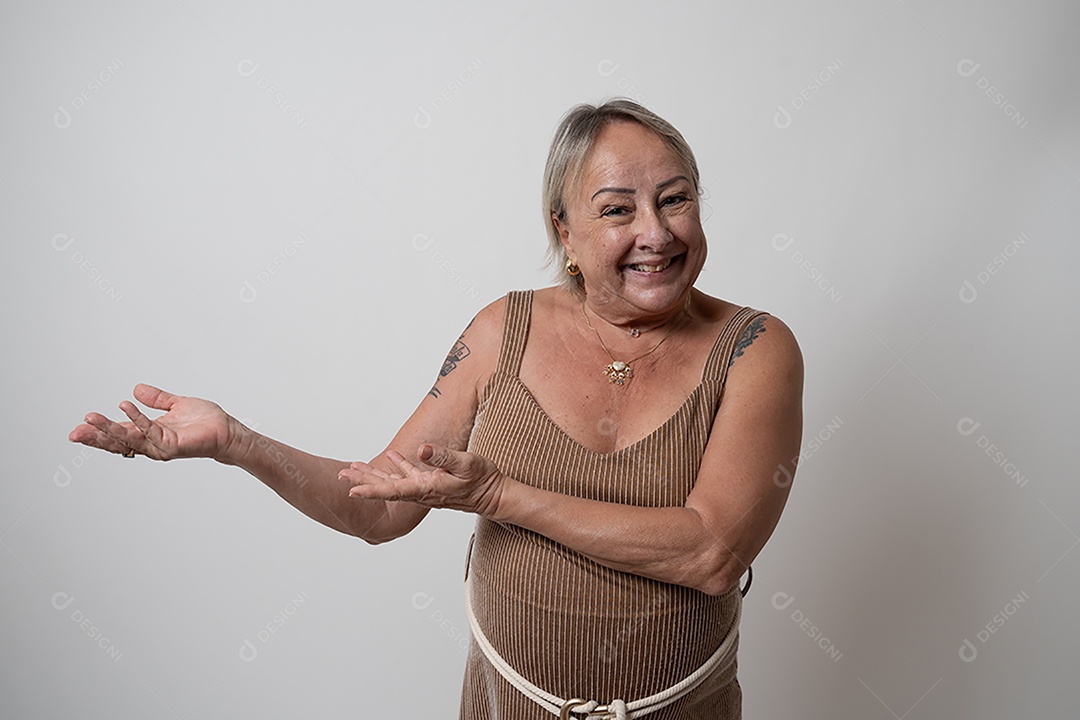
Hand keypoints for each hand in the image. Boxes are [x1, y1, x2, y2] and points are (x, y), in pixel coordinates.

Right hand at [69, 384, 237, 461]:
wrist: (228, 430)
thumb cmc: (206, 422)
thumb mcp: (176, 405)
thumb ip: (157, 399)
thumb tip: (136, 388)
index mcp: (150, 432)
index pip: (120, 433)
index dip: (101, 431)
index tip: (80, 426)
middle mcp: (153, 442)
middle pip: (119, 441)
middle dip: (96, 437)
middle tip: (74, 432)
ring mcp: (162, 446)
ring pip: (130, 439)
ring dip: (109, 429)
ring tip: (90, 419)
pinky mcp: (174, 446)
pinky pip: (151, 432)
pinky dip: (138, 419)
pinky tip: (125, 407)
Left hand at [342, 445, 508, 518]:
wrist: (495, 496)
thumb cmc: (483, 481)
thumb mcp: (466, 464)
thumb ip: (443, 457)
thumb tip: (421, 449)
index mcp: (427, 488)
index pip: (393, 490)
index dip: (371, 490)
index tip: (351, 490)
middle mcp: (422, 490)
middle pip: (386, 487)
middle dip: (362, 481)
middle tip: (340, 475)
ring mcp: (425, 487)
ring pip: (393, 482)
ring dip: (374, 475)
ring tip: (354, 467)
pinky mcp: (432, 482)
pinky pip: (408, 475)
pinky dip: (396, 466)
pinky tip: (390, 456)